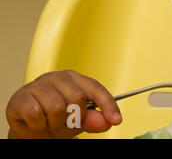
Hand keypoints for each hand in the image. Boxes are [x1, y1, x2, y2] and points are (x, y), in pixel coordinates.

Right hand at [6, 70, 121, 137]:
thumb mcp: (79, 120)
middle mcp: (58, 78)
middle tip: (65, 125)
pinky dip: (38, 124)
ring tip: (50, 123)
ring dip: (55, 123)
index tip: (116, 120)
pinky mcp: (22, 97)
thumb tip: (108, 121)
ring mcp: (39, 85)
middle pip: (77, 98)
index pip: (96, 89)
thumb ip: (94, 119)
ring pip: (57, 107)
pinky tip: (37, 121)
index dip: (108, 105)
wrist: (29, 126)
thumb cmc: (56, 118)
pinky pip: (36, 114)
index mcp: (75, 79)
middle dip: (73, 119)